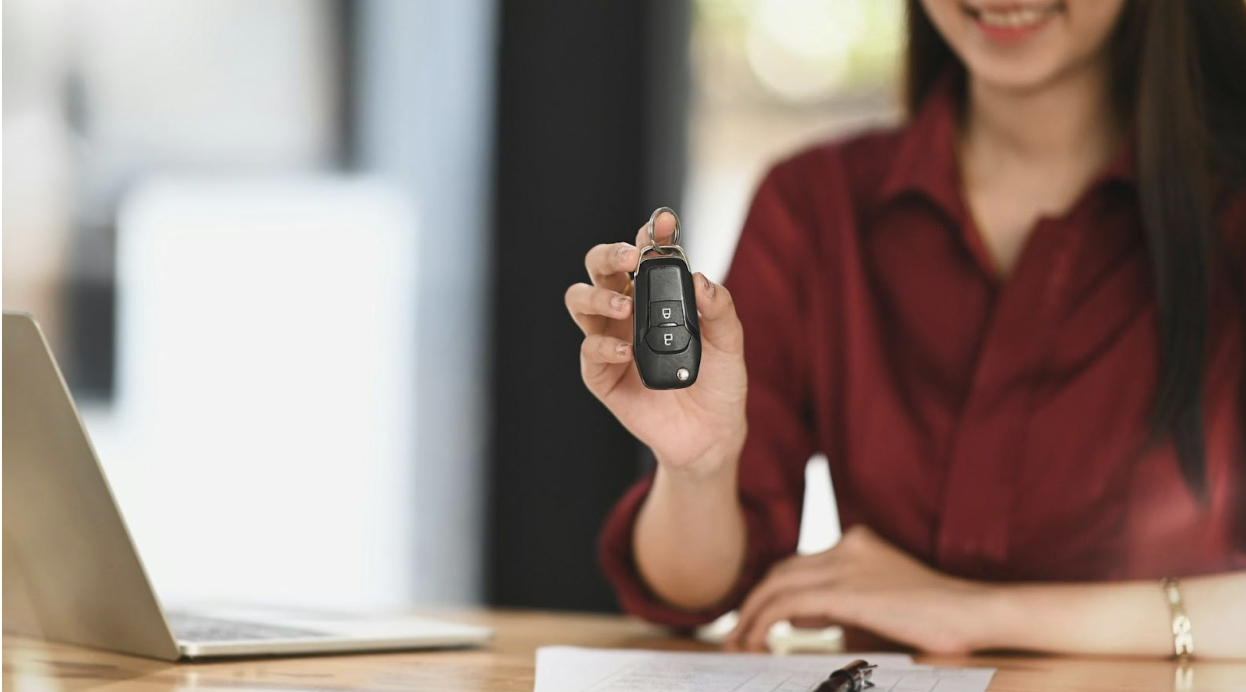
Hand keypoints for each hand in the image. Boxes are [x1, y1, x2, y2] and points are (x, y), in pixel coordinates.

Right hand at [564, 212, 747, 476]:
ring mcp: (611, 341)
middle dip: (610, 254)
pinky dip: (604, 346)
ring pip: (580, 300)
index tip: (662, 222)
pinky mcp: (602, 376)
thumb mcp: (730, 344)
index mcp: (657, 298)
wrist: (711, 435)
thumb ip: (720, 309)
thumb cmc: (719, 385)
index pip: (644, 256)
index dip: (649, 235)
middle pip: (600, 268)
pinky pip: (589, 352)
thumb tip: (700, 278)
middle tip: (631, 257)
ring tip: (623, 305)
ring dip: (597, 295)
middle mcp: (627, 313)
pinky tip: (626, 351)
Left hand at [726, 525, 991, 653]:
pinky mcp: (847, 591)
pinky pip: (787, 604)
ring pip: (777, 585)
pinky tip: (756, 644)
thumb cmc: (935, 620)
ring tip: (739, 645)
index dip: (769, 594)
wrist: (974, 614)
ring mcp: (846, 565)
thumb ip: (837, 608)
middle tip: (736, 636)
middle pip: (781, 572)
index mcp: (856, 544)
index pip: (798, 566)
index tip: (752, 621)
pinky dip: (763, 623)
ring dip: (751, 617)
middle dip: (752, 605)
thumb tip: (793, 622)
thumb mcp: (877, 607)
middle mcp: (847, 546)